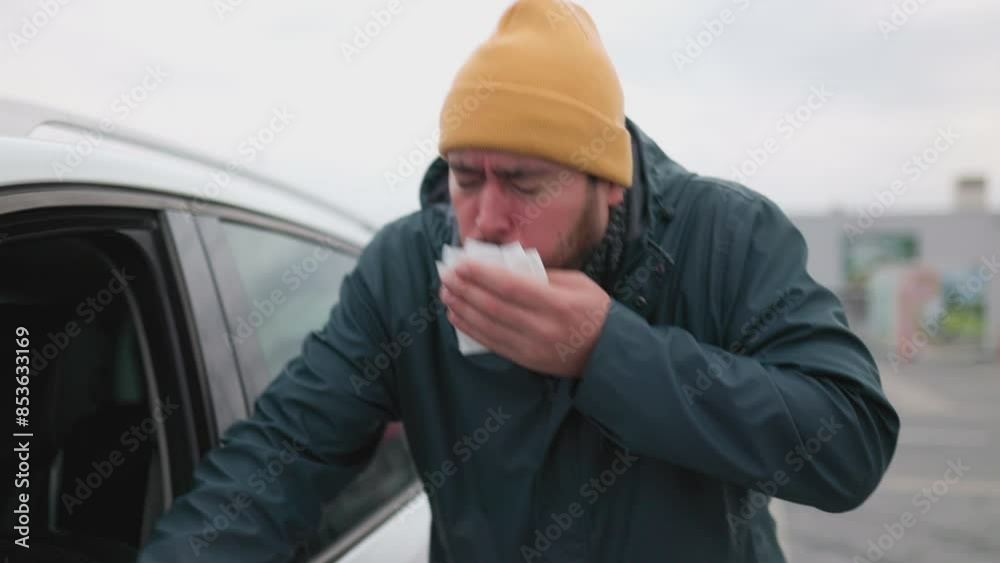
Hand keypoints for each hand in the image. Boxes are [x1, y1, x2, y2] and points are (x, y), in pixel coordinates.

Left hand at [439, 260, 611, 376]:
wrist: (609, 353)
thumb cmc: (594, 310)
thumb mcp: (577, 283)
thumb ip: (543, 275)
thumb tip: (506, 265)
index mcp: (558, 303)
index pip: (511, 286)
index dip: (482, 275)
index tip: (461, 263)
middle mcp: (543, 327)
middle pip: (494, 306)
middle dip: (465, 289)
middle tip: (446, 275)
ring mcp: (533, 348)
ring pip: (488, 326)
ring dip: (462, 308)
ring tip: (446, 292)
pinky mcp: (527, 361)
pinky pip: (492, 343)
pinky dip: (471, 328)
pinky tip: (456, 315)